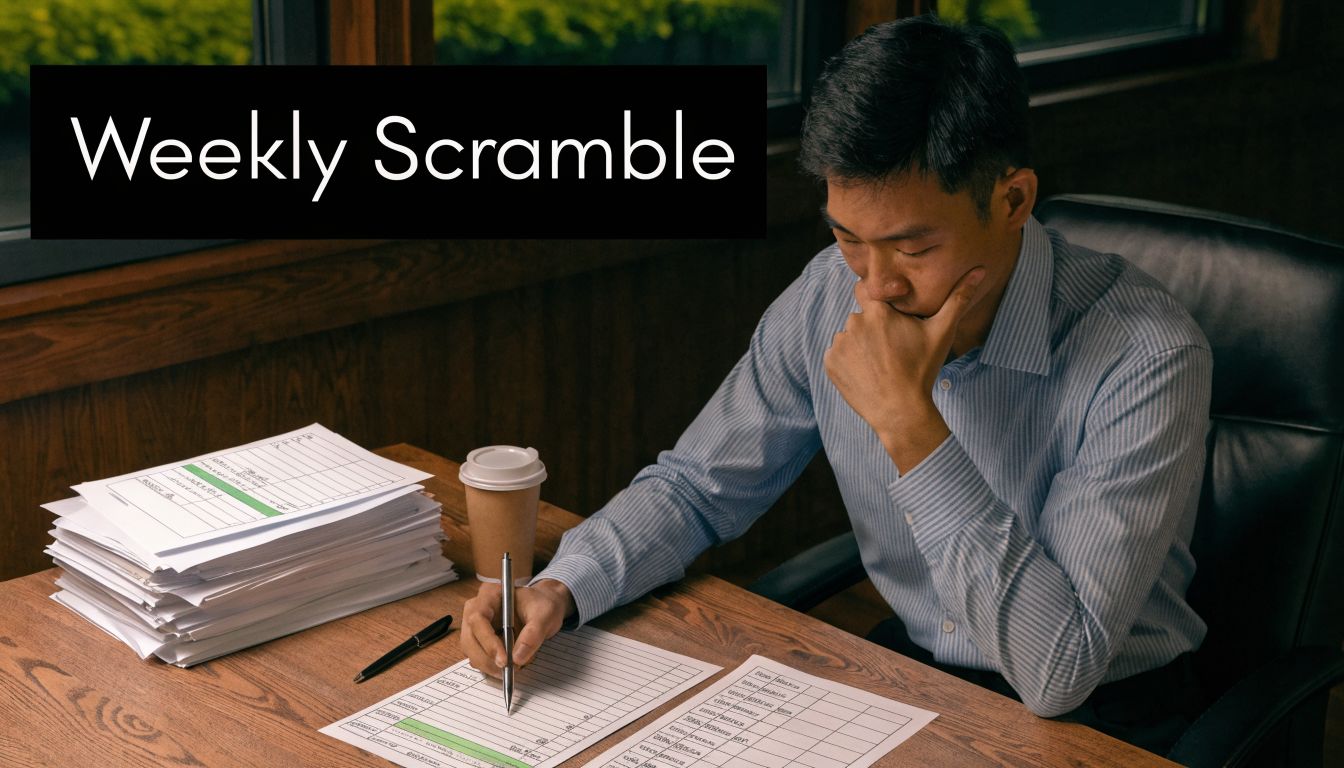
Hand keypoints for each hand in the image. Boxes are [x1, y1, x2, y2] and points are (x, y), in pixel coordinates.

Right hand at [460, 578, 574, 677]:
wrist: (542, 608)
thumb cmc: (542, 605)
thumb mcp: (545, 615)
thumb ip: (533, 635)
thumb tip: (517, 658)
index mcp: (489, 595)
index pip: (478, 619)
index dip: (488, 641)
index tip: (504, 660)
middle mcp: (476, 609)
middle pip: (469, 638)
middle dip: (487, 659)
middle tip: (508, 670)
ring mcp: (474, 626)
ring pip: (471, 652)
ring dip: (489, 665)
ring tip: (513, 666)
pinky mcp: (478, 640)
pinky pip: (478, 657)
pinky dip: (491, 666)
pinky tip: (508, 665)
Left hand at [823, 267, 984, 471]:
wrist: (900, 412)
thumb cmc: (922, 370)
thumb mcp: (942, 333)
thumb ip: (958, 298)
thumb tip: (980, 270)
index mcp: (878, 311)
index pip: (866, 288)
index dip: (876, 299)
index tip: (887, 313)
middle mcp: (854, 323)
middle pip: (861, 316)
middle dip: (873, 328)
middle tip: (891, 349)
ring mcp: (840, 344)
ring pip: (849, 336)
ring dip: (860, 345)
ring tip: (880, 364)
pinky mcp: (830, 363)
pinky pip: (838, 354)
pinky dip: (848, 362)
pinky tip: (867, 374)